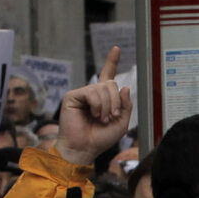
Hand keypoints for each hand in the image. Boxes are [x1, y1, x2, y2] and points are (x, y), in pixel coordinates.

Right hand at [55, 46, 131, 167]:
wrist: (84, 148)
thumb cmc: (100, 138)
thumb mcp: (121, 123)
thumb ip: (125, 105)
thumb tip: (124, 86)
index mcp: (104, 98)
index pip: (108, 76)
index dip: (112, 61)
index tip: (116, 48)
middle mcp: (92, 93)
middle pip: (111, 84)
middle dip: (116, 101)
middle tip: (111, 117)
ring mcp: (82, 93)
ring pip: (103, 88)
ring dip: (107, 106)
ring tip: (101, 119)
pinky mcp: (73, 96)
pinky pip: (92, 92)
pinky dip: (97, 105)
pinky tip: (93, 115)